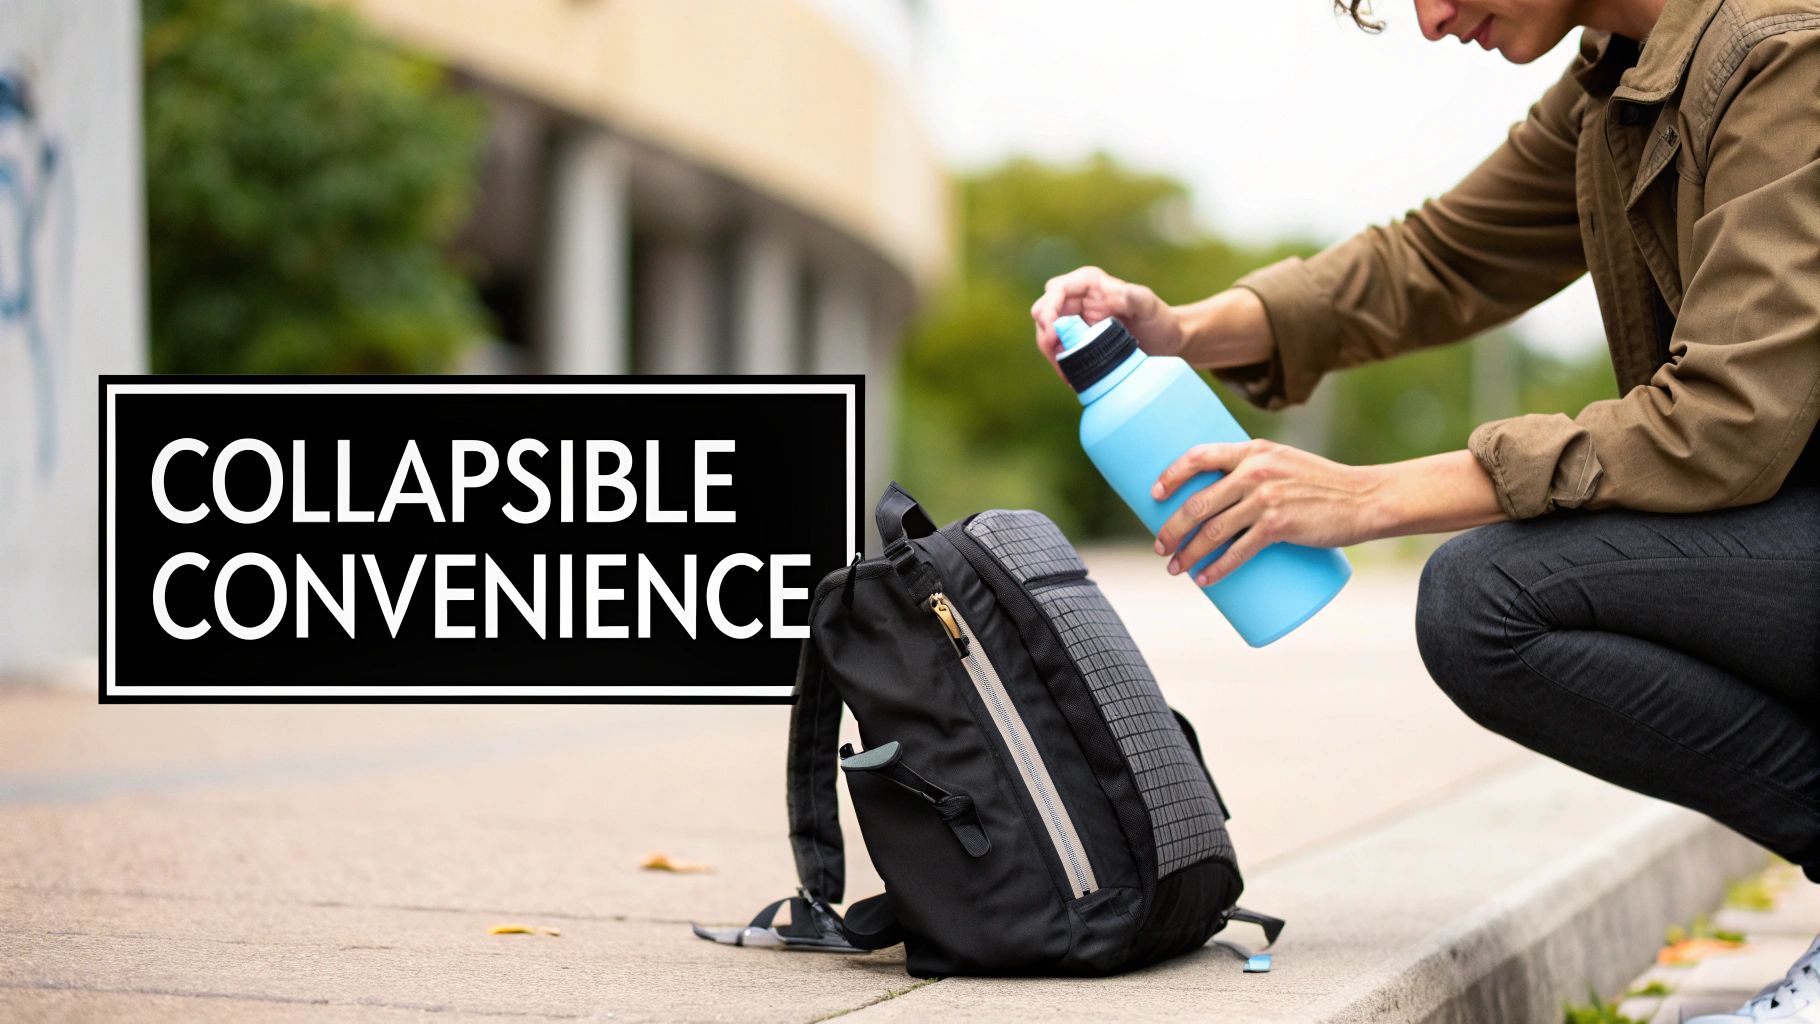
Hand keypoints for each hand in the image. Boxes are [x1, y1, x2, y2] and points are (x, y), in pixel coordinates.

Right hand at [1030, 267, 1183, 375]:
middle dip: (1045, 334)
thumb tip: (1112, 293)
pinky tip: (1071, 378)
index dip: (1049, 310)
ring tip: (1067, 375)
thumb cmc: (1159, 320)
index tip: (1054, 334)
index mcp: (1089, 282)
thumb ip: (1135, 296)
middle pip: (1044, 311)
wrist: (1165, 343)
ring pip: (1046, 334)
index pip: (1057, 290)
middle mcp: (1077, 298)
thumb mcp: (1150, 306)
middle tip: (1056, 356)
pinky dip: (1059, 364)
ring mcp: (1074, 320)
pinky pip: (1057, 351)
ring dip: (1050, 353)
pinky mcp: (1075, 340)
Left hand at [1151, 439, 1384, 585]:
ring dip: (1188, 554)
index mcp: (1253, 450)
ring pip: (1212, 530)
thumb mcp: (1286, 463)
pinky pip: (1238, 552)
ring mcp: (1266, 498)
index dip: (1170, 475)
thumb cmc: (1324, 484)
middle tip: (1160, 546)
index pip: (1198, 455)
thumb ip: (1256, 472)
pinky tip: (1204, 579)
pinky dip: (1217, 569)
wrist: (1365, 498)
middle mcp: (1255, 471)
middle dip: (1172, 528)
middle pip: (1198, 502)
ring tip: (1176, 568)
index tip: (1154, 494)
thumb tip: (1222, 496)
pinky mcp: (1279, 525)